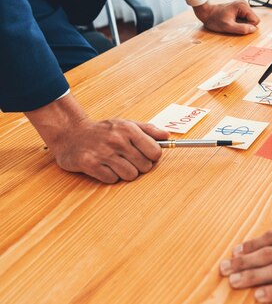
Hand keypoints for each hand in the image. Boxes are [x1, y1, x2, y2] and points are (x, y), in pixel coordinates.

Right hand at [25, 94, 169, 182]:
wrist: (71, 133)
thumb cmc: (104, 130)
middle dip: (140, 166)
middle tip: (128, 159)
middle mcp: (117, 140)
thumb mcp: (127, 124)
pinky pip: (112, 179)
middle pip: (145, 166)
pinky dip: (110, 176)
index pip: (155, 152)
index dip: (153, 157)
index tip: (146, 156)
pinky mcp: (89, 164)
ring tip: (116, 163)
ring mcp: (103, 152)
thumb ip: (149, 130)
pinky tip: (104, 167)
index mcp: (129, 129)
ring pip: (130, 175)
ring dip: (125, 172)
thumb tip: (167, 136)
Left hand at [194, 1, 259, 34]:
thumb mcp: (228, 26)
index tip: (237, 26)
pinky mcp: (240, 9)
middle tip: (233, 24)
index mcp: (243, 6)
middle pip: (253, 19)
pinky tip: (232, 20)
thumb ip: (242, 28)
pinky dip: (240, 21)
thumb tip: (254, 29)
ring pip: (250, 19)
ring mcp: (242, 6)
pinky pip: (245, 18)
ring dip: (242, 23)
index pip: (256, 20)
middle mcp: (244, 4)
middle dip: (245, 24)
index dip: (248, 26)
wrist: (207, 12)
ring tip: (231, 22)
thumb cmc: (215, 19)